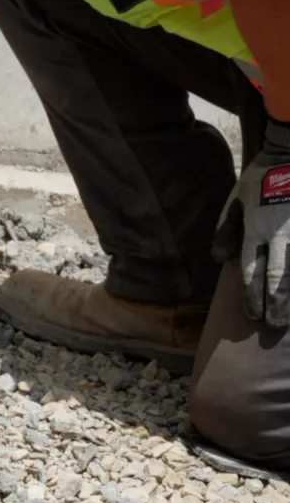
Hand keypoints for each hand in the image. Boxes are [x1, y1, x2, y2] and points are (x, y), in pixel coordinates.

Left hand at [211, 116, 289, 325]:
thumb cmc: (262, 176)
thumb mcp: (235, 200)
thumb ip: (226, 230)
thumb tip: (221, 260)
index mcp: (257, 230)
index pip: (253, 271)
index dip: (252, 296)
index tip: (253, 316)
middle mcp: (281, 235)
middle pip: (278, 277)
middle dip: (275, 304)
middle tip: (275, 326)